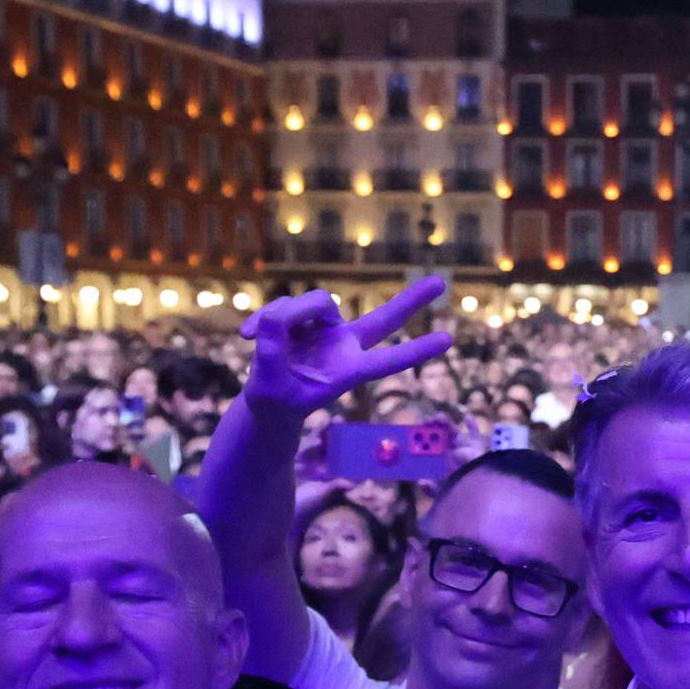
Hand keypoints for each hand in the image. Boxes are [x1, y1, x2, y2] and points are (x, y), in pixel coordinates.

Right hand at [238, 281, 451, 418]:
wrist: (265, 401)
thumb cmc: (275, 404)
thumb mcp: (268, 387)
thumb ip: (272, 353)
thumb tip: (274, 317)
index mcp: (347, 372)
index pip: (387, 360)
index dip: (415, 351)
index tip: (447, 340)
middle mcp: (343, 346)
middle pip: (383, 320)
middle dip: (410, 302)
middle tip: (440, 284)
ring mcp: (325, 330)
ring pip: (315, 303)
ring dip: (283, 316)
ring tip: (251, 338)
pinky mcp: (303, 319)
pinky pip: (286, 306)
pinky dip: (263, 318)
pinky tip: (242, 336)